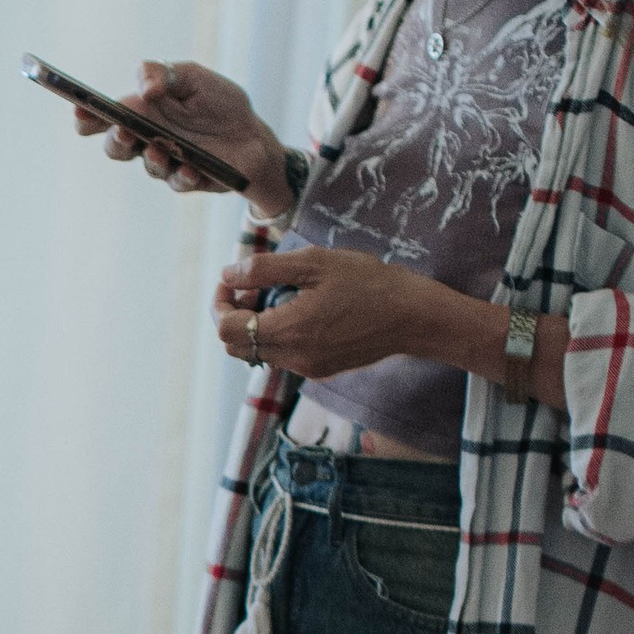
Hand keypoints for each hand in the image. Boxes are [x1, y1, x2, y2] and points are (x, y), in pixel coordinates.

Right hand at [70, 61, 292, 216]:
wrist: (253, 135)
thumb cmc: (219, 103)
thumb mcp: (194, 77)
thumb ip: (166, 73)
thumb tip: (146, 89)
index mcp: (141, 112)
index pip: (103, 116)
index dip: (86, 115)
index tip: (80, 110)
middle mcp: (147, 139)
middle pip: (116, 146)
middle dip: (115, 141)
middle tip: (123, 132)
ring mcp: (166, 162)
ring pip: (147, 165)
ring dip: (151, 158)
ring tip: (161, 149)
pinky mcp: (187, 179)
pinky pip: (178, 181)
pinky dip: (183, 174)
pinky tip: (191, 168)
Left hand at [213, 243, 452, 384]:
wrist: (414, 316)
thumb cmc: (370, 283)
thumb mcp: (317, 263)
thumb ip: (266, 269)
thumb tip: (228, 275)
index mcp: (289, 330)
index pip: (227, 329)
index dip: (219, 303)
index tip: (230, 281)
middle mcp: (293, 357)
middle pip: (236, 346)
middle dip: (233, 316)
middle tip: (250, 288)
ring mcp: (306, 367)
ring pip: (258, 352)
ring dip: (255, 325)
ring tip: (277, 295)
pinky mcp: (319, 369)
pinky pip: (282, 355)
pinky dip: (277, 334)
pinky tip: (299, 309)